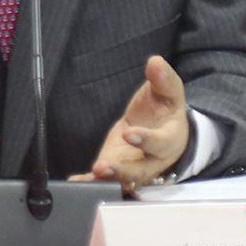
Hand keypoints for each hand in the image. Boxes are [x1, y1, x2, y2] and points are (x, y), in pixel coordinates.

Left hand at [72, 54, 188, 190]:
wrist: (162, 129)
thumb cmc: (164, 110)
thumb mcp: (168, 93)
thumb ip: (163, 80)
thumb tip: (156, 62)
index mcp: (169, 140)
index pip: (160, 143)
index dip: (146, 140)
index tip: (129, 133)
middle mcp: (153, 161)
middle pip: (140, 171)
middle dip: (123, 171)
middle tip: (104, 167)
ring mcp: (135, 168)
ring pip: (123, 180)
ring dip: (107, 179)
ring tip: (91, 175)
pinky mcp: (118, 168)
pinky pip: (105, 180)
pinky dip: (90, 182)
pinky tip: (76, 181)